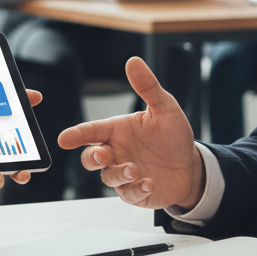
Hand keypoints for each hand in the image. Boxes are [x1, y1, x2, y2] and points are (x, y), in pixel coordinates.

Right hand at [58, 57, 203, 209]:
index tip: (64, 139)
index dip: (76, 134)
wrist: (192, 167)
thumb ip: (148, 87)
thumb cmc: (174, 136)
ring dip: (119, 174)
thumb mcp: (165, 107)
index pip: (92, 130)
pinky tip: (149, 182)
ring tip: (135, 169)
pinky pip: (128, 194)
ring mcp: (124, 174)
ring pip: (108, 177)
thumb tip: (133, 61)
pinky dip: (136, 189)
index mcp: (118, 130)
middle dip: (92, 157)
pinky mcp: (135, 193)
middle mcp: (117, 152)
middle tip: (104, 154)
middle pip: (91, 157)